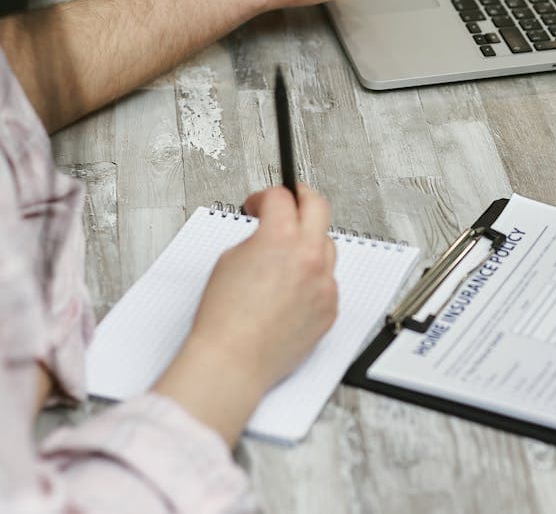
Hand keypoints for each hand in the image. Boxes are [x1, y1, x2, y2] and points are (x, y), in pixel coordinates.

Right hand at [153, 184, 337, 445]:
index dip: (265, 197)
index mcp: (281, 238)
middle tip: (290, 201)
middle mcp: (309, 256)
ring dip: (308, 243)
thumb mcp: (230, 260)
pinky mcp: (330, 307)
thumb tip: (270, 235)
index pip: (282, 197)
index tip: (259, 205)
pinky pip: (326, 282)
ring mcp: (324, 283)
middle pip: (318, 207)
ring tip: (285, 257)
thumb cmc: (224, 317)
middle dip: (301, 198)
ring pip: (326, 247)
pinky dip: (312, 280)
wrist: (234, 359)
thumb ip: (258, 239)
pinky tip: (289, 292)